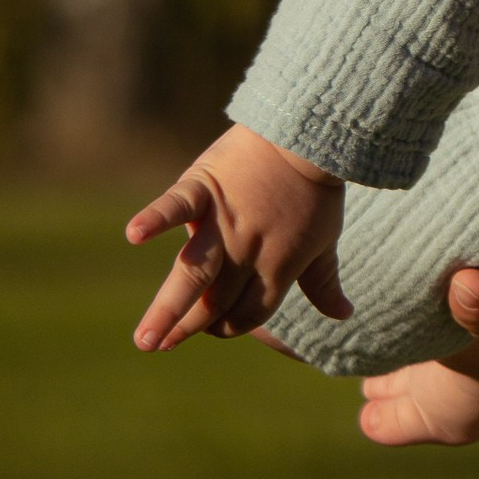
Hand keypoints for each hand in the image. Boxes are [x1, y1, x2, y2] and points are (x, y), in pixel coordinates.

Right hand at [127, 123, 348, 350]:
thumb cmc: (317, 189)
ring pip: (192, 274)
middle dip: (186, 327)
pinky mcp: (205, 186)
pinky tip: (134, 234)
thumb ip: (324, 284)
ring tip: (144, 340)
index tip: (211, 329)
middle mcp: (247, 253)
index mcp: (277, 269)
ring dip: (166, 309)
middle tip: (156, 345)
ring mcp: (224, 222)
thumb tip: (344, 315)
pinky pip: (177, 206)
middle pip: (214, 302)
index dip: (228, 327)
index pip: (247, 315)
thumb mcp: (326, 241)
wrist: (308, 133)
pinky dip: (155, 217)